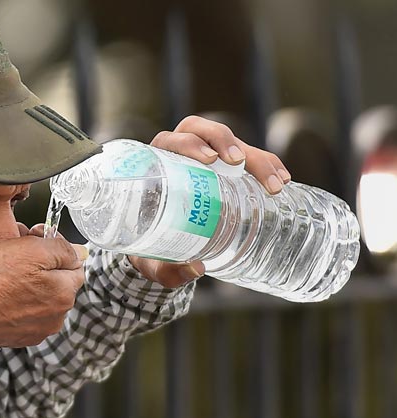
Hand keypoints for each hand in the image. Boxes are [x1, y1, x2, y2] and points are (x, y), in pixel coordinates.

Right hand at [0, 233, 86, 347]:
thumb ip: (61, 249)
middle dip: (41, 267)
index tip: (34, 240)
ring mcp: (36, 329)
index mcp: (64, 294)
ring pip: (40, 297)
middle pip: (57, 282)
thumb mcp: (29, 249)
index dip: (54, 248)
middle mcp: (56, 316)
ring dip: (28, 285)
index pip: (74, 264)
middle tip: (14, 255)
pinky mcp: (17, 337)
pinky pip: (24, 312)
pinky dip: (15, 302)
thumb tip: (80, 252)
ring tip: (3, 276)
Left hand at [128, 115, 293, 286]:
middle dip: (226, 142)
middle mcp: (181, 155)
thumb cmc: (148, 249)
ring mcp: (206, 159)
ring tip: (276, 182)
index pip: (172, 141)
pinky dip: (267, 164)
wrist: (158, 248)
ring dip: (256, 157)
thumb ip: (169, 269)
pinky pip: (249, 157)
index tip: (208, 159)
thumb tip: (196, 268)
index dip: (190, 143)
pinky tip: (283, 180)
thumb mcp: (152, 262)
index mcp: (156, 167)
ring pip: (232, 143)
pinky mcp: (226, 168)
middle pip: (205, 133)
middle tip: (240, 162)